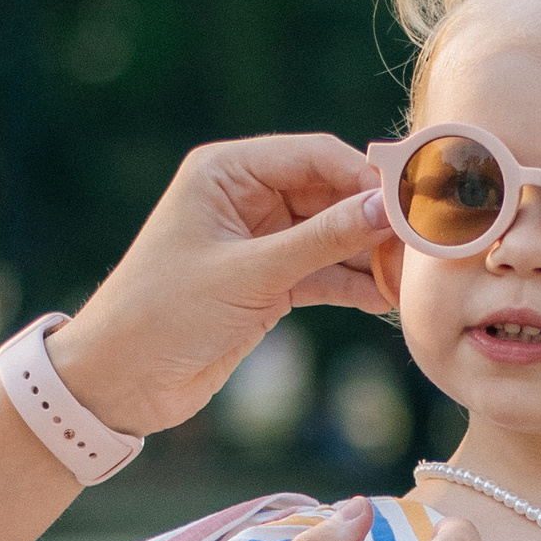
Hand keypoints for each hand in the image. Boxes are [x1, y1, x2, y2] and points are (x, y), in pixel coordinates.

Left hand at [52, 138, 390, 434]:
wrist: (118, 383)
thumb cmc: (162, 314)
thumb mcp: (248, 274)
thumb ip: (320, 241)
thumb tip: (386, 210)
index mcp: (227, 172)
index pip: (315, 157)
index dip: (366, 178)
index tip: (412, 205)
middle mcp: (245, 198)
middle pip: (331, 195)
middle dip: (374, 223)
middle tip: (421, 250)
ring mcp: (258, 243)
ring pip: (332, 238)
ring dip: (369, 258)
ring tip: (408, 281)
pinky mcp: (265, 284)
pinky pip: (322, 274)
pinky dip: (352, 286)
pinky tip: (385, 300)